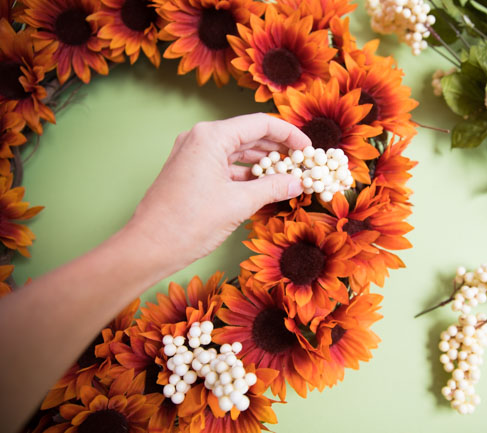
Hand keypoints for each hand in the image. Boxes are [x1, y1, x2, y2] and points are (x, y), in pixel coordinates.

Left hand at [127, 113, 309, 268]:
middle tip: (303, 163)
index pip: (261, 124)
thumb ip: (273, 188)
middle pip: (250, 135)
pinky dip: (246, 174)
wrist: (149, 247)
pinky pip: (225, 165)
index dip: (290, 134)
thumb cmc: (188, 223)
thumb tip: (299, 182)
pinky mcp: (191, 171)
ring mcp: (193, 154)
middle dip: (279, 149)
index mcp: (211, 136)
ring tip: (289, 175)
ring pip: (238, 152)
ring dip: (264, 163)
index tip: (309, 148)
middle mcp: (200, 138)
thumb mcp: (239, 204)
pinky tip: (265, 185)